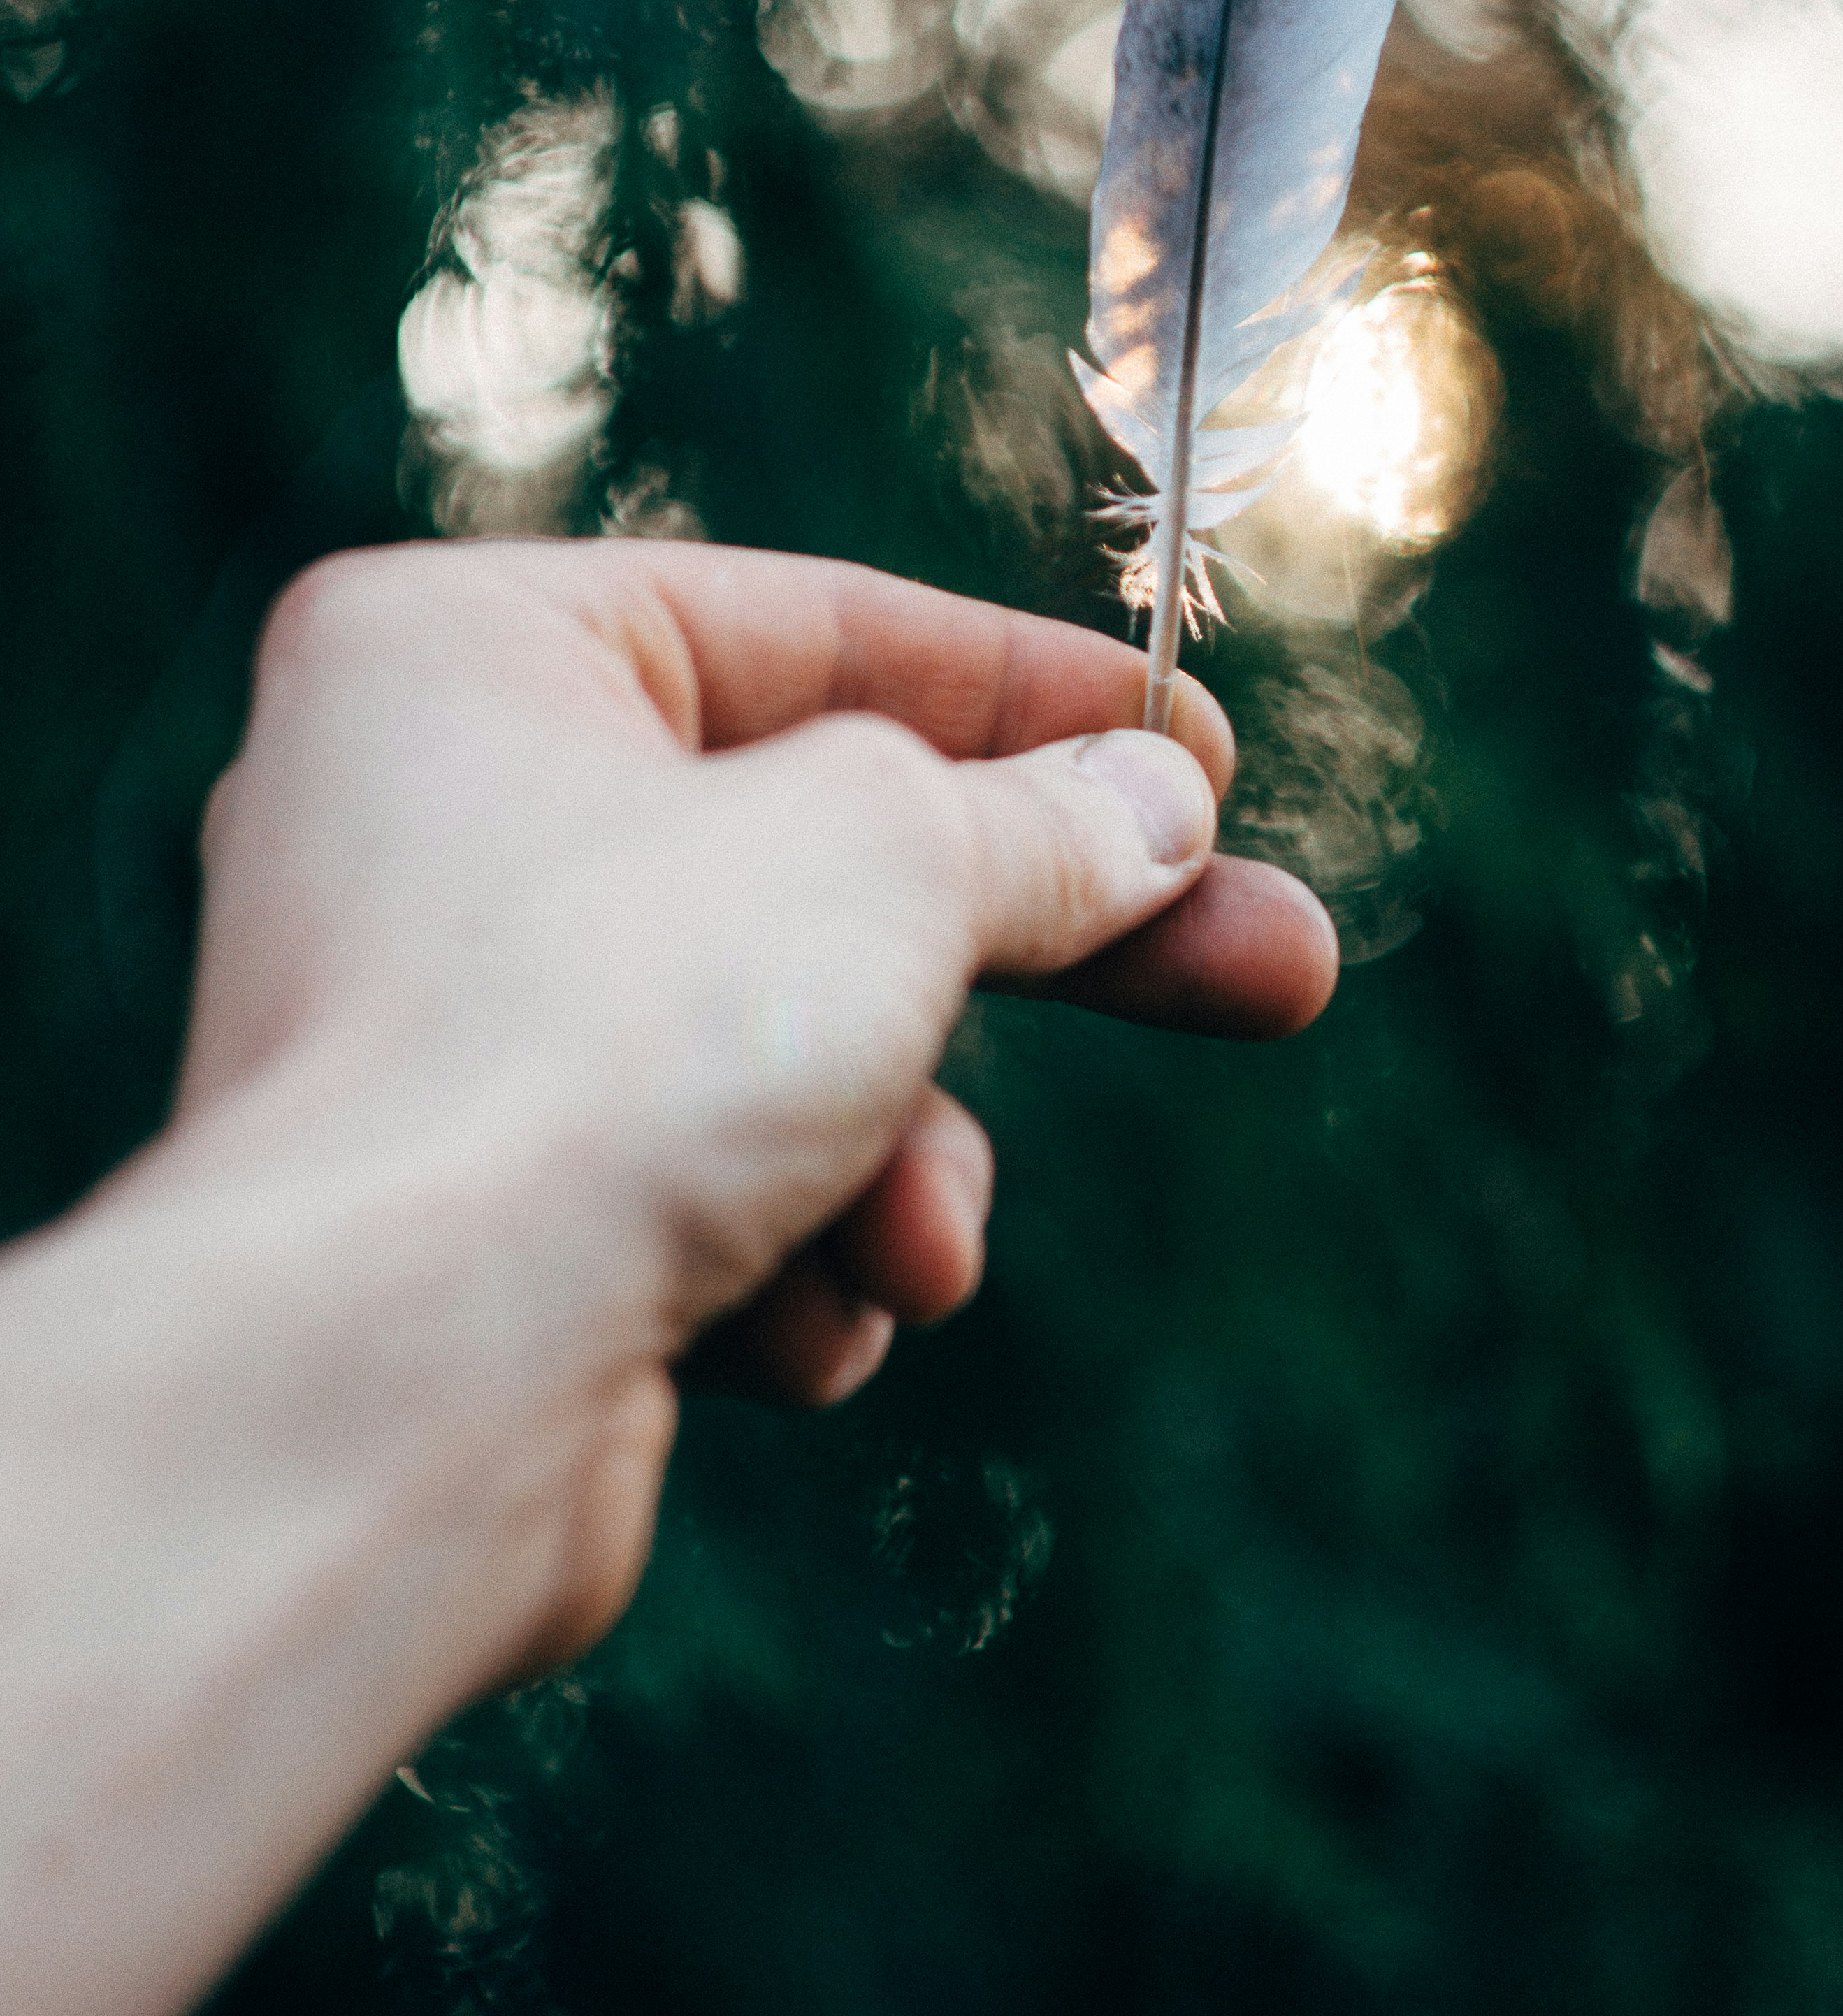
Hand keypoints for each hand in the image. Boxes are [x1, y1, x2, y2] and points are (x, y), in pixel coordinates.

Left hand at [177, 541, 1335, 1676]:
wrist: (392, 1389)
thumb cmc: (605, 1040)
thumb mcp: (890, 860)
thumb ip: (1042, 820)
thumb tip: (1156, 806)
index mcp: (470, 652)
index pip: (811, 626)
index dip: (1031, 693)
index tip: (1204, 750)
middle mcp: (440, 827)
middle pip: (832, 857)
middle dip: (1053, 946)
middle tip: (1277, 973)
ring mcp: (464, 1031)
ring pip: (798, 1054)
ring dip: (896, 1159)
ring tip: (901, 1243)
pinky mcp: (496, 1221)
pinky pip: (719, 1197)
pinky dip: (790, 1263)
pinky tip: (772, 1323)